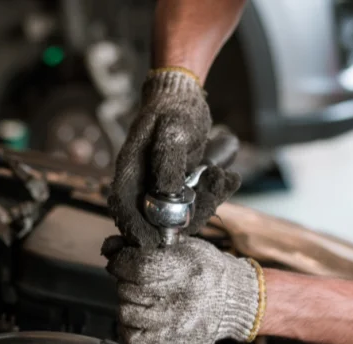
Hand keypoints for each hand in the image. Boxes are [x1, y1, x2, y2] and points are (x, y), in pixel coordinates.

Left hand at [103, 235, 264, 343]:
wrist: (234, 301)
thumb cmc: (207, 270)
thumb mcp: (183, 246)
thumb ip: (146, 246)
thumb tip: (110, 248)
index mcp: (188, 270)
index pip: (140, 268)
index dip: (122, 262)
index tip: (120, 260)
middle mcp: (182, 302)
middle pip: (130, 290)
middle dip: (126, 281)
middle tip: (138, 280)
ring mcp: (176, 327)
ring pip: (127, 313)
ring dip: (128, 303)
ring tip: (142, 298)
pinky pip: (132, 339)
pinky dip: (128, 327)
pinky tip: (139, 318)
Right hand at [109, 69, 239, 247]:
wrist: (183, 95)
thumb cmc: (174, 109)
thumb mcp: (173, 129)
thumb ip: (168, 159)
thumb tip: (168, 193)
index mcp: (130, 172)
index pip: (123, 209)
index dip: (135, 229)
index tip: (156, 240)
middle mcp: (142, 185)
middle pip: (153, 220)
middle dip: (185, 219)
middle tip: (212, 195)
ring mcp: (159, 190)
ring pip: (178, 217)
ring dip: (205, 205)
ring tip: (223, 178)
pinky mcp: (178, 190)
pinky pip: (193, 205)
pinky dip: (212, 197)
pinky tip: (228, 179)